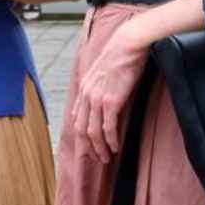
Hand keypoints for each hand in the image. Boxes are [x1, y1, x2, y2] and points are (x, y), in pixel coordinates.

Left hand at [69, 18, 150, 162]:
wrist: (127, 45)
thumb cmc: (120, 57)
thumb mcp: (103, 73)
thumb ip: (99, 87)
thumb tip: (105, 101)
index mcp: (83, 88)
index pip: (77, 118)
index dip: (81, 136)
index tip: (87, 147)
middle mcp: (86, 95)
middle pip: (81, 129)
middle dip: (87, 148)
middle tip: (96, 159)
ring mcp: (97, 98)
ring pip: (93, 132)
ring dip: (100, 148)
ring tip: (107, 158)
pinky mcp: (110, 101)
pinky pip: (108, 127)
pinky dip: (110, 140)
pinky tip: (115, 147)